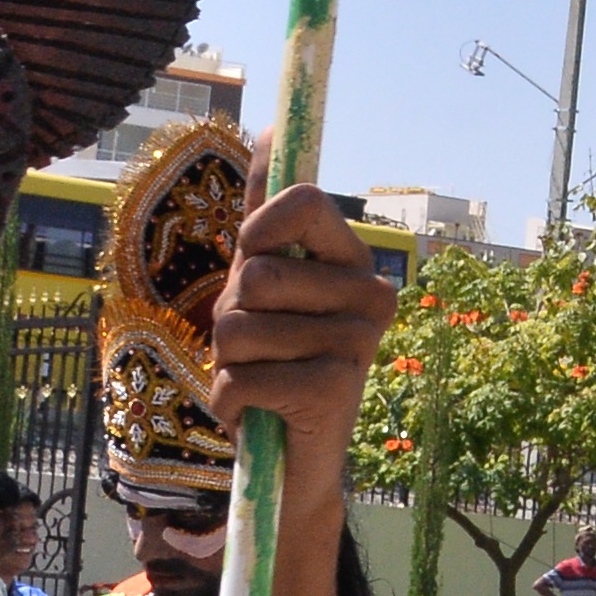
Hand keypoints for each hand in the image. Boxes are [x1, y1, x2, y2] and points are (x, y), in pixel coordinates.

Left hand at [206, 183, 402, 481]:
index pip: (304, 200)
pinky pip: (239, 378)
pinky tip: (259, 415)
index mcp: (354, 264)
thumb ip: (267, 212)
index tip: (256, 264)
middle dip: (228, 318)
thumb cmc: (275, 365)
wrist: (293, 466)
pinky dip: (229, 402)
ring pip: (236, 328)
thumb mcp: (263, 284)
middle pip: (253, 275)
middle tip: (257, 351)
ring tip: (258, 383)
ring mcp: (357, 345)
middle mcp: (369, 298)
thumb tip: (270, 129)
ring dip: (226, 364)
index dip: (260, 229)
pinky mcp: (333, 392)